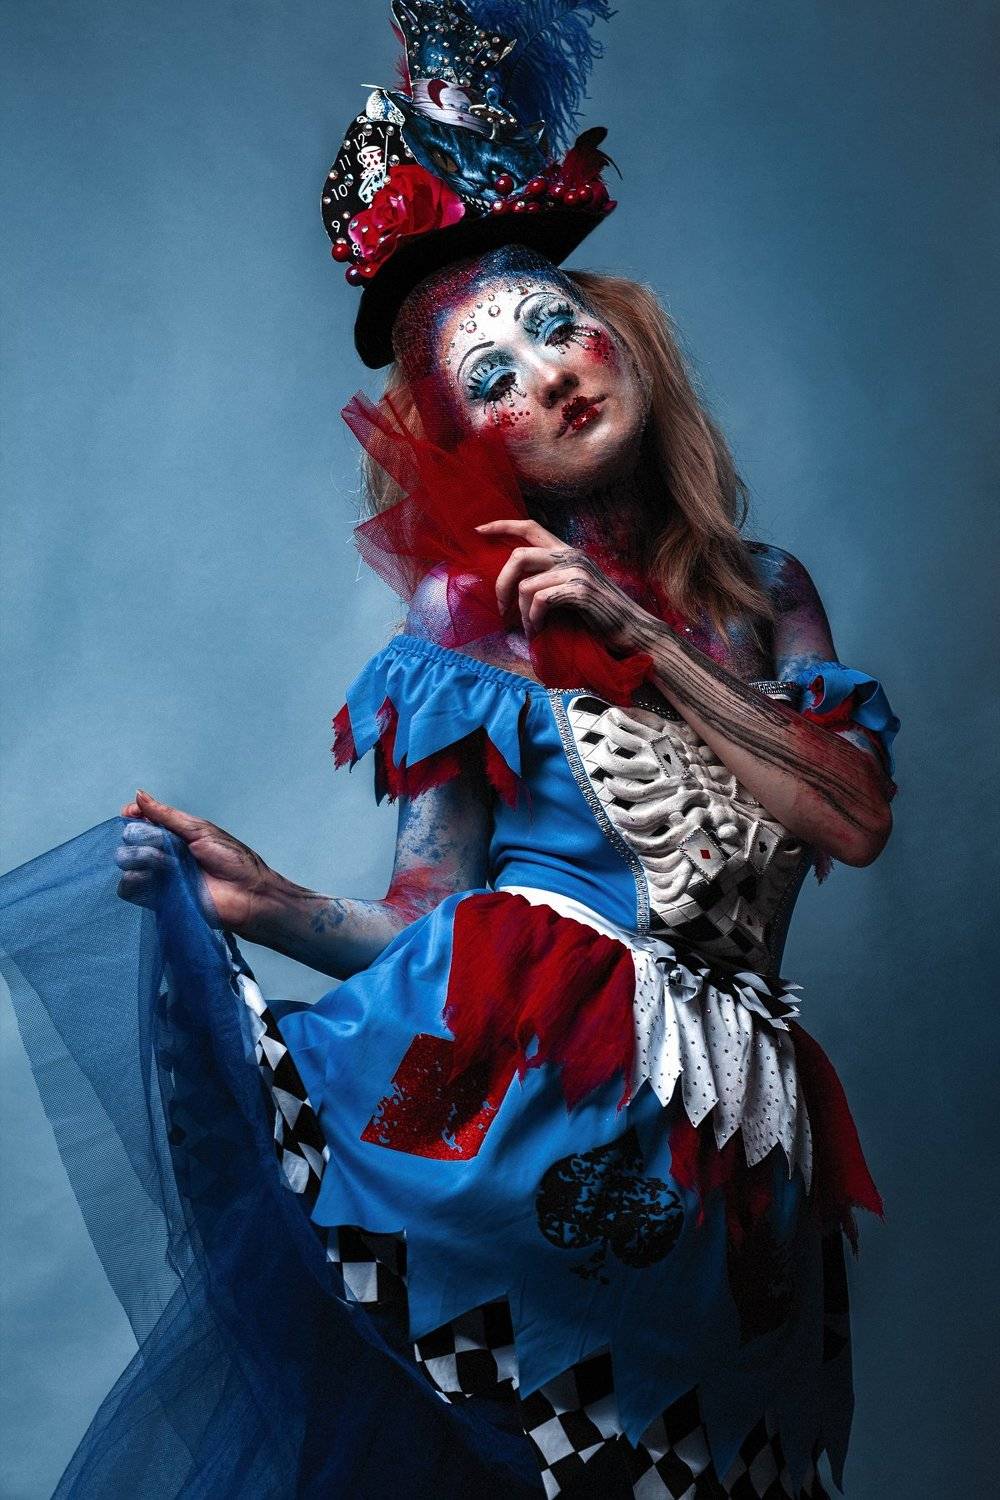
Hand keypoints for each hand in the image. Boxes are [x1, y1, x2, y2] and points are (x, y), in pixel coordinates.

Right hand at [116, 790, 274, 932]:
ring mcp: (158, 876)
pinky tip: (158, 880)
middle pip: (130, 838)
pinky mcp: (156, 898)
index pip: (139, 820)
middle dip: (143, 837)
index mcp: (173, 834)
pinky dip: (137, 881)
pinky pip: (128, 888)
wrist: (246, 894)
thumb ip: (166, 815)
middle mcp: (162, 853)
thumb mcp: (199, 830)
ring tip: (168, 865)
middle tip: (166, 846)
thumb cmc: (232, 860)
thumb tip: (138, 795)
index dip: (132, 815)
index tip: (130, 813)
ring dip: (142, 859)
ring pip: (125, 861)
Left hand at [476, 518, 656, 650]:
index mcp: (568, 551)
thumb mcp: (573, 588)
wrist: (632, 629)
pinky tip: (539, 631)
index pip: (530, 527)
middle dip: (501, 583)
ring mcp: (576, 571)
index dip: (502, 525)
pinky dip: (533, 620)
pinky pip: (539, 601)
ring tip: (528, 628)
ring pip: (525, 585)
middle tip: (501, 607)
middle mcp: (571, 555)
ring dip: (520, 612)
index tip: (478, 531)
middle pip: (518, 556)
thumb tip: (514, 584)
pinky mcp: (579, 591)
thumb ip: (549, 578)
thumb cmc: (600, 614)